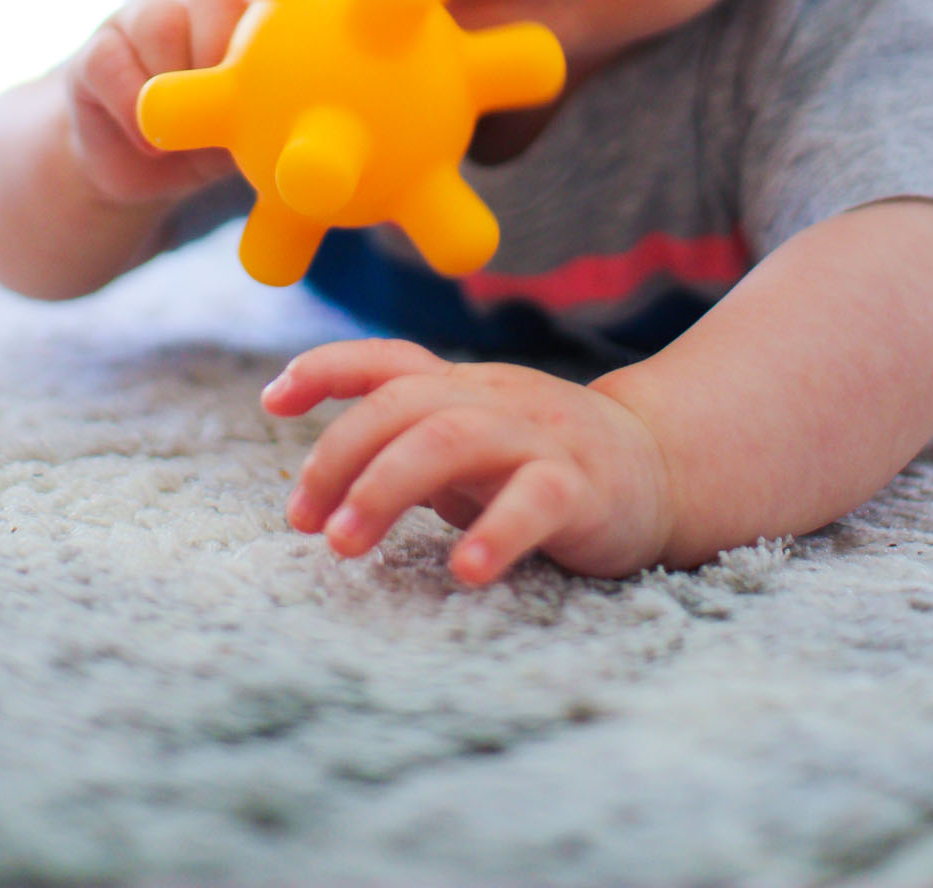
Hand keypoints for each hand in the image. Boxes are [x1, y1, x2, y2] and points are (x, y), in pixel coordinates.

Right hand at [65, 0, 249, 205]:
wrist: (137, 170)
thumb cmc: (204, 144)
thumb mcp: (244, 136)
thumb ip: (268, 118)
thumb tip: (291, 129)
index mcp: (245, 18)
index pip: (263, 0)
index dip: (265, 42)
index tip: (264, 91)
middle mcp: (195, 5)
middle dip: (218, 60)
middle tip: (218, 113)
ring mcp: (142, 19)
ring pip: (160, 25)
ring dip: (174, 85)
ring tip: (183, 134)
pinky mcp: (97, 50)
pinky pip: (110, 60)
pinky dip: (132, 105)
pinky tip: (149, 141)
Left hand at [262, 338, 672, 584]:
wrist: (660, 464)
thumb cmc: (539, 462)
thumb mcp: (466, 444)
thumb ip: (405, 449)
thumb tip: (318, 488)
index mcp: (460, 387)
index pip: (386, 361)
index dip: (325, 369)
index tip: (272, 400)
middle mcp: (492, 398)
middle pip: (402, 404)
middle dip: (340, 458)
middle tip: (305, 523)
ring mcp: (538, 435)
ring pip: (452, 439)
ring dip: (386, 488)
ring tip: (344, 544)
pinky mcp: (582, 485)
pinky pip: (535, 499)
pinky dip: (495, 532)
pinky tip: (464, 571)